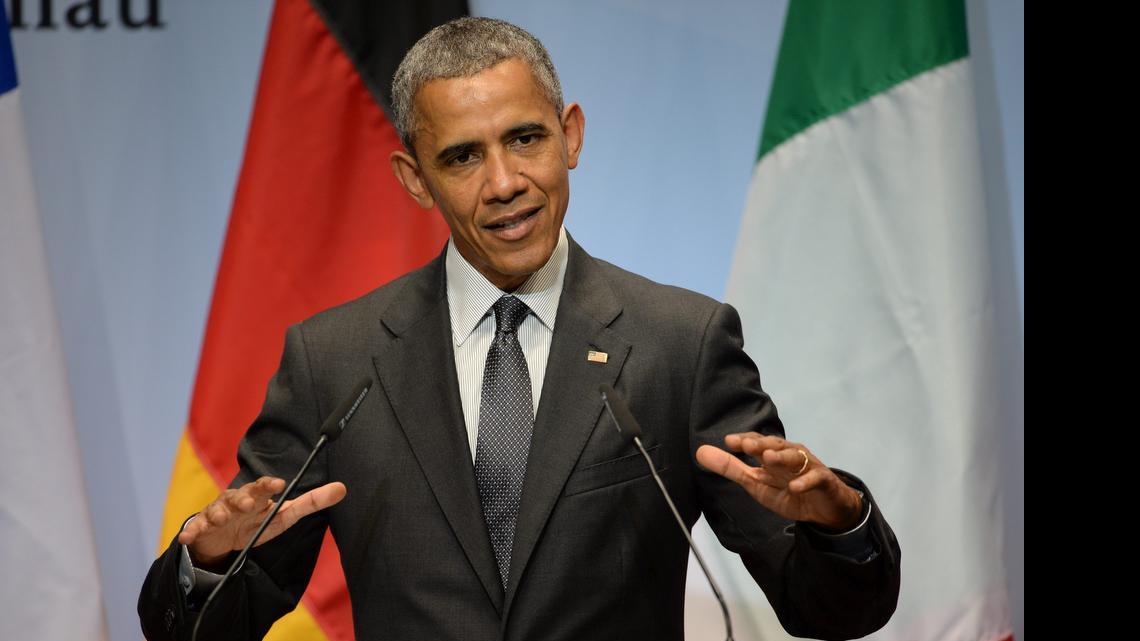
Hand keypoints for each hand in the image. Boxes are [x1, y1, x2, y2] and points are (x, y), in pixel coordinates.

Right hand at [177, 476, 346, 566]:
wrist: (221, 539)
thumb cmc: (255, 522)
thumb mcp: (283, 516)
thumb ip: (311, 503)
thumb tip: (342, 488)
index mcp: (256, 497)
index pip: (263, 487)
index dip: (268, 485)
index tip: (277, 484)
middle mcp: (235, 502)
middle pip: (238, 495)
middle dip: (243, 498)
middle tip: (249, 504)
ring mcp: (216, 514)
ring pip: (215, 510)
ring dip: (217, 513)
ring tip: (220, 519)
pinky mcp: (199, 528)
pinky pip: (193, 529)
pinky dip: (190, 532)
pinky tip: (187, 537)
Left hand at [696, 433, 861, 530]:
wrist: (824, 509)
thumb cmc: (788, 491)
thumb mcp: (756, 482)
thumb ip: (730, 468)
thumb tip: (700, 452)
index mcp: (773, 454)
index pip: (758, 442)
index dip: (745, 441)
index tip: (729, 441)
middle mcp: (791, 455)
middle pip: (776, 446)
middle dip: (761, 444)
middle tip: (747, 445)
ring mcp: (808, 467)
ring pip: (796, 458)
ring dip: (782, 458)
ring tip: (768, 459)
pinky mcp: (824, 482)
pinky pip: (816, 479)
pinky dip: (805, 482)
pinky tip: (794, 487)